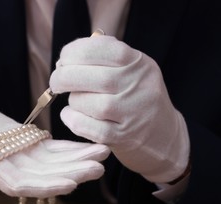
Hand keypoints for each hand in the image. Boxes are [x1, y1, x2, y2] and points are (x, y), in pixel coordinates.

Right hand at [0, 91, 109, 196]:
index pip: (21, 186)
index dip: (45, 187)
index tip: (69, 184)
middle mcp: (9, 168)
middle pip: (45, 176)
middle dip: (72, 173)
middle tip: (99, 166)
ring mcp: (19, 156)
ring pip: (53, 163)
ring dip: (78, 160)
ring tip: (103, 152)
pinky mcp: (25, 142)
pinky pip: (51, 148)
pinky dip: (70, 148)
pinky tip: (89, 145)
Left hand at [49, 36, 189, 182]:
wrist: (164, 136)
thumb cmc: (137, 98)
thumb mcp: (132, 70)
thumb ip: (104, 58)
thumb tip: (65, 59)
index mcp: (138, 63)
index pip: (101, 48)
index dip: (74, 52)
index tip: (64, 59)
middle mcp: (137, 85)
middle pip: (88, 76)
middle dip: (63, 77)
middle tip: (56, 82)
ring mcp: (132, 113)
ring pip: (85, 102)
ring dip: (72, 101)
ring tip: (77, 102)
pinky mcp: (123, 137)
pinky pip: (87, 127)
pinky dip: (73, 120)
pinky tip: (71, 116)